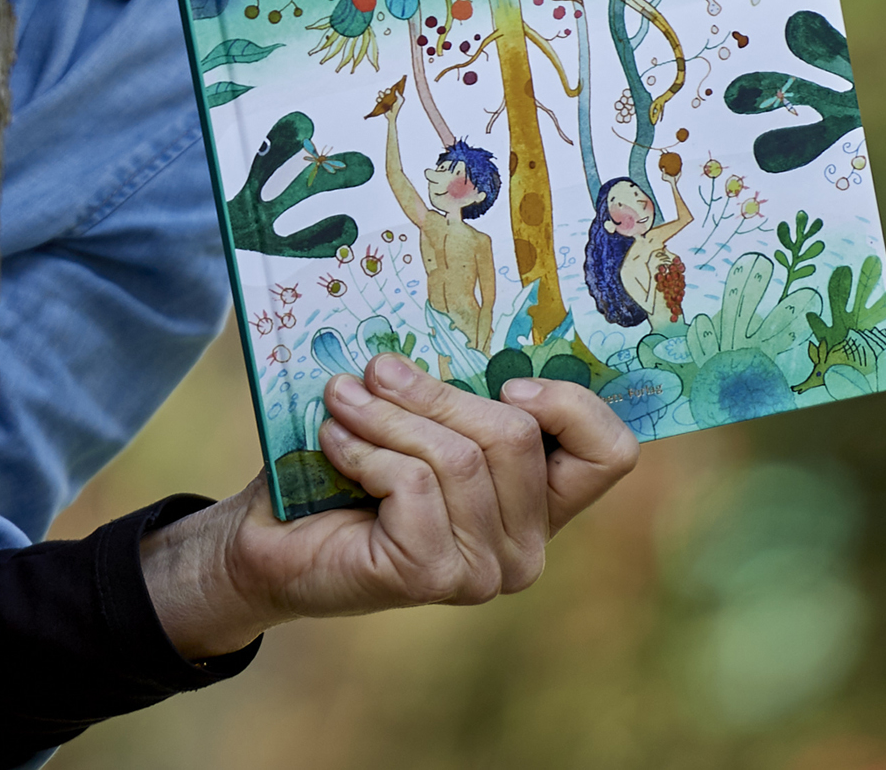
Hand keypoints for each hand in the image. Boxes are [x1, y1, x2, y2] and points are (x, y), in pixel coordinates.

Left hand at [136, 353, 636, 656]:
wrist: (274, 541)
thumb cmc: (352, 469)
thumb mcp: (420, 417)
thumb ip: (458, 388)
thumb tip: (461, 306)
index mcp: (540, 504)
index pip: (610, 453)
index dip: (572, 405)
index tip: (509, 381)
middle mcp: (528, 549)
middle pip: (515, 435)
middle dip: (437, 393)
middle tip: (377, 369)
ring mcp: (485, 572)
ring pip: (460, 458)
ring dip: (389, 416)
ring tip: (342, 398)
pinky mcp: (435, 579)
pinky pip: (413, 485)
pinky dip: (365, 452)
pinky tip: (335, 445)